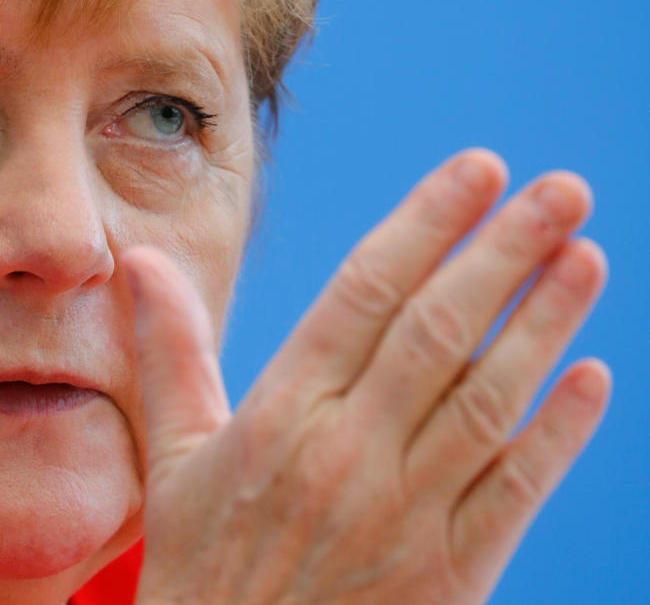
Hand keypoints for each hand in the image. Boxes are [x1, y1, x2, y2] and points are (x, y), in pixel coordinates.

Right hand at [124, 149, 610, 604]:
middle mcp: (347, 454)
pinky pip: (514, 490)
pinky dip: (558, 432)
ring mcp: (405, 515)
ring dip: (547, 323)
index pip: (365, 295)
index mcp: (279, 416)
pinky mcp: (449, 575)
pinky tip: (594, 377)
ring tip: (585, 256)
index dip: (426, 225)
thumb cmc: (202, 565)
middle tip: (562, 188)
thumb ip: (169, 349)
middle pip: (440, 331)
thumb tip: (141, 260)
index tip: (477, 170)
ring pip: (489, 398)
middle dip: (506, 251)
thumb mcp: (173, 456)